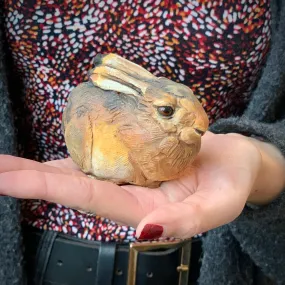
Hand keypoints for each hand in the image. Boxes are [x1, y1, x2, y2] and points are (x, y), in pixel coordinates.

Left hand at [0, 132, 283, 239]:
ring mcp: (131, 172)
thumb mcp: (217, 208)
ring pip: (82, 167)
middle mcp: (129, 192)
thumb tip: (144, 230)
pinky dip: (77, 146)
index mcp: (144, 210)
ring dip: (44, 163)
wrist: (236, 162)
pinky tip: (53, 148)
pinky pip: (102, 149)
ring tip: (7, 160)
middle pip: (74, 184)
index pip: (88, 199)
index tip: (5, 180)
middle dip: (31, 177)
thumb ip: (184, 223)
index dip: (47, 187)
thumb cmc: (230, 184)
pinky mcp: (137, 154)